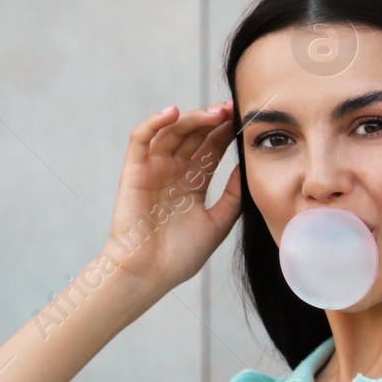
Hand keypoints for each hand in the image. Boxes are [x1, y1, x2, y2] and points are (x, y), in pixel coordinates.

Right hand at [104, 102, 242, 289]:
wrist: (150, 273)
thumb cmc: (180, 255)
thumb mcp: (219, 222)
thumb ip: (233, 196)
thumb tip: (247, 168)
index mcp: (192, 183)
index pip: (211, 148)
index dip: (226, 132)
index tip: (246, 119)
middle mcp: (173, 171)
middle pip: (194, 135)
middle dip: (214, 120)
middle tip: (234, 108)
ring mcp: (153, 169)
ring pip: (172, 131)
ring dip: (193, 118)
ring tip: (215, 112)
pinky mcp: (134, 171)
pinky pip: (141, 139)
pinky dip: (154, 122)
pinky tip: (173, 112)